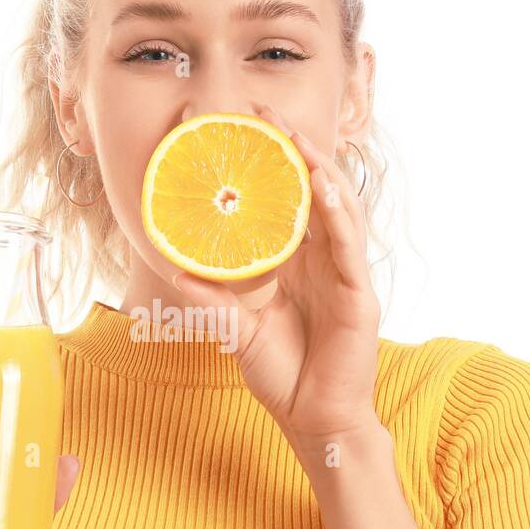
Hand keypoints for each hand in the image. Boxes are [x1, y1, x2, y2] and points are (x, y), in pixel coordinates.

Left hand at [170, 102, 382, 450]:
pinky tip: (323, 186)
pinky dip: (337, 212)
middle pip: (314, 189)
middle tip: (265, 111)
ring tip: (294, 135)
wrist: (313, 417)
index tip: (243, 127)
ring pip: (337, 206)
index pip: (286, 199)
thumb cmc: (281, 372)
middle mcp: (322, 258)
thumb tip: (171, 270)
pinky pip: (347, 245)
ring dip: (319, 167)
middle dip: (294, 147)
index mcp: (296, 261)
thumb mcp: (236, 331)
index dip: (271, 163)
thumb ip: (209, 301)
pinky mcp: (358, 294)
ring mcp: (343, 272)